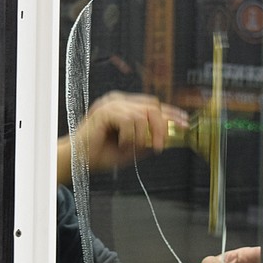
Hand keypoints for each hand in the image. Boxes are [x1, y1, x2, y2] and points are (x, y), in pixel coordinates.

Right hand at [74, 91, 188, 171]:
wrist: (78, 161)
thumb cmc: (100, 155)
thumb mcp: (131, 149)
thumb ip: (147, 141)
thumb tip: (168, 138)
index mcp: (124, 107)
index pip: (153, 104)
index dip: (170, 113)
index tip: (184, 123)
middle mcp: (119, 101)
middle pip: (152, 106)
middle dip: (161, 126)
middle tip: (160, 146)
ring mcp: (111, 104)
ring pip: (142, 114)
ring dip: (143, 136)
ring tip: (134, 149)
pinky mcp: (105, 111)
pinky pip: (129, 120)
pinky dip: (131, 136)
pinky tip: (123, 145)